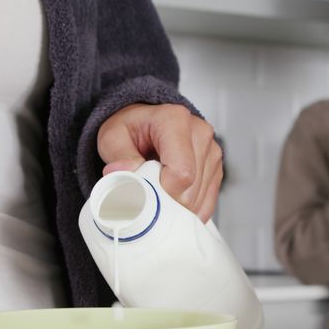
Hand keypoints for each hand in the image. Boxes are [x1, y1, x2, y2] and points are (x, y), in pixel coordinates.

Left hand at [97, 103, 223, 221]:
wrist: (144, 124)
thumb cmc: (131, 129)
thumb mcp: (112, 137)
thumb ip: (118, 156)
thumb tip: (124, 172)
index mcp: (175, 120)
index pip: (181, 172)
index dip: (163, 193)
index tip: (146, 195)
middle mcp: (199, 132)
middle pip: (191, 189)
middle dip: (167, 203)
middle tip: (147, 196)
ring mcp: (211, 150)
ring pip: (200, 199)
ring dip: (177, 206)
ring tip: (159, 191)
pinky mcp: (216, 167)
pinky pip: (207, 202)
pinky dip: (188, 208)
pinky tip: (173, 198)